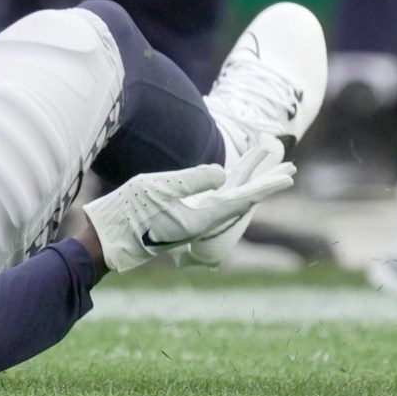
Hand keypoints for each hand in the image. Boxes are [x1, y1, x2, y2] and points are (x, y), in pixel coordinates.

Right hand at [81, 143, 295, 272]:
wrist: (106, 239)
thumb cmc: (128, 213)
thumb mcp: (159, 188)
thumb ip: (192, 180)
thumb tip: (221, 173)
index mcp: (202, 217)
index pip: (243, 198)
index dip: (267, 185)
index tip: (289, 176)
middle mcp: (204, 220)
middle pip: (243, 196)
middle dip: (266, 180)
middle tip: (290, 167)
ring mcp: (194, 217)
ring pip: (231, 194)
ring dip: (249, 176)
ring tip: (264, 157)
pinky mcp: (183, 214)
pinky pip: (216, 195)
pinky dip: (230, 182)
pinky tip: (235, 175)